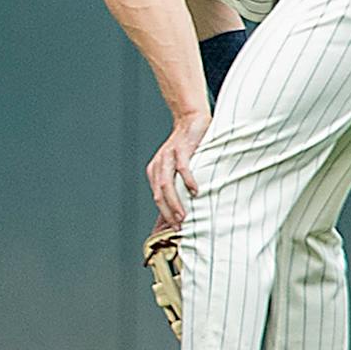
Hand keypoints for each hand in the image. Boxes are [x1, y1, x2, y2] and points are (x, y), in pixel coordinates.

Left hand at [147, 109, 209, 225]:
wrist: (190, 119)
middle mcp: (159, 165)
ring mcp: (168, 156)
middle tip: (179, 226)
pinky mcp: (181, 148)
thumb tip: (178, 208)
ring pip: (167, 183)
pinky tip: (195, 191)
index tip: (175, 230)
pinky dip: (187, 180)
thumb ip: (177, 187)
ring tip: (184, 215)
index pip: (157, 198)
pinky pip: (182, 167)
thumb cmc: (187, 147)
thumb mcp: (178, 168)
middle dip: (168, 212)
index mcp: (155, 172)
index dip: (164, 215)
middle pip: (159, 194)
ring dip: (175, 201)